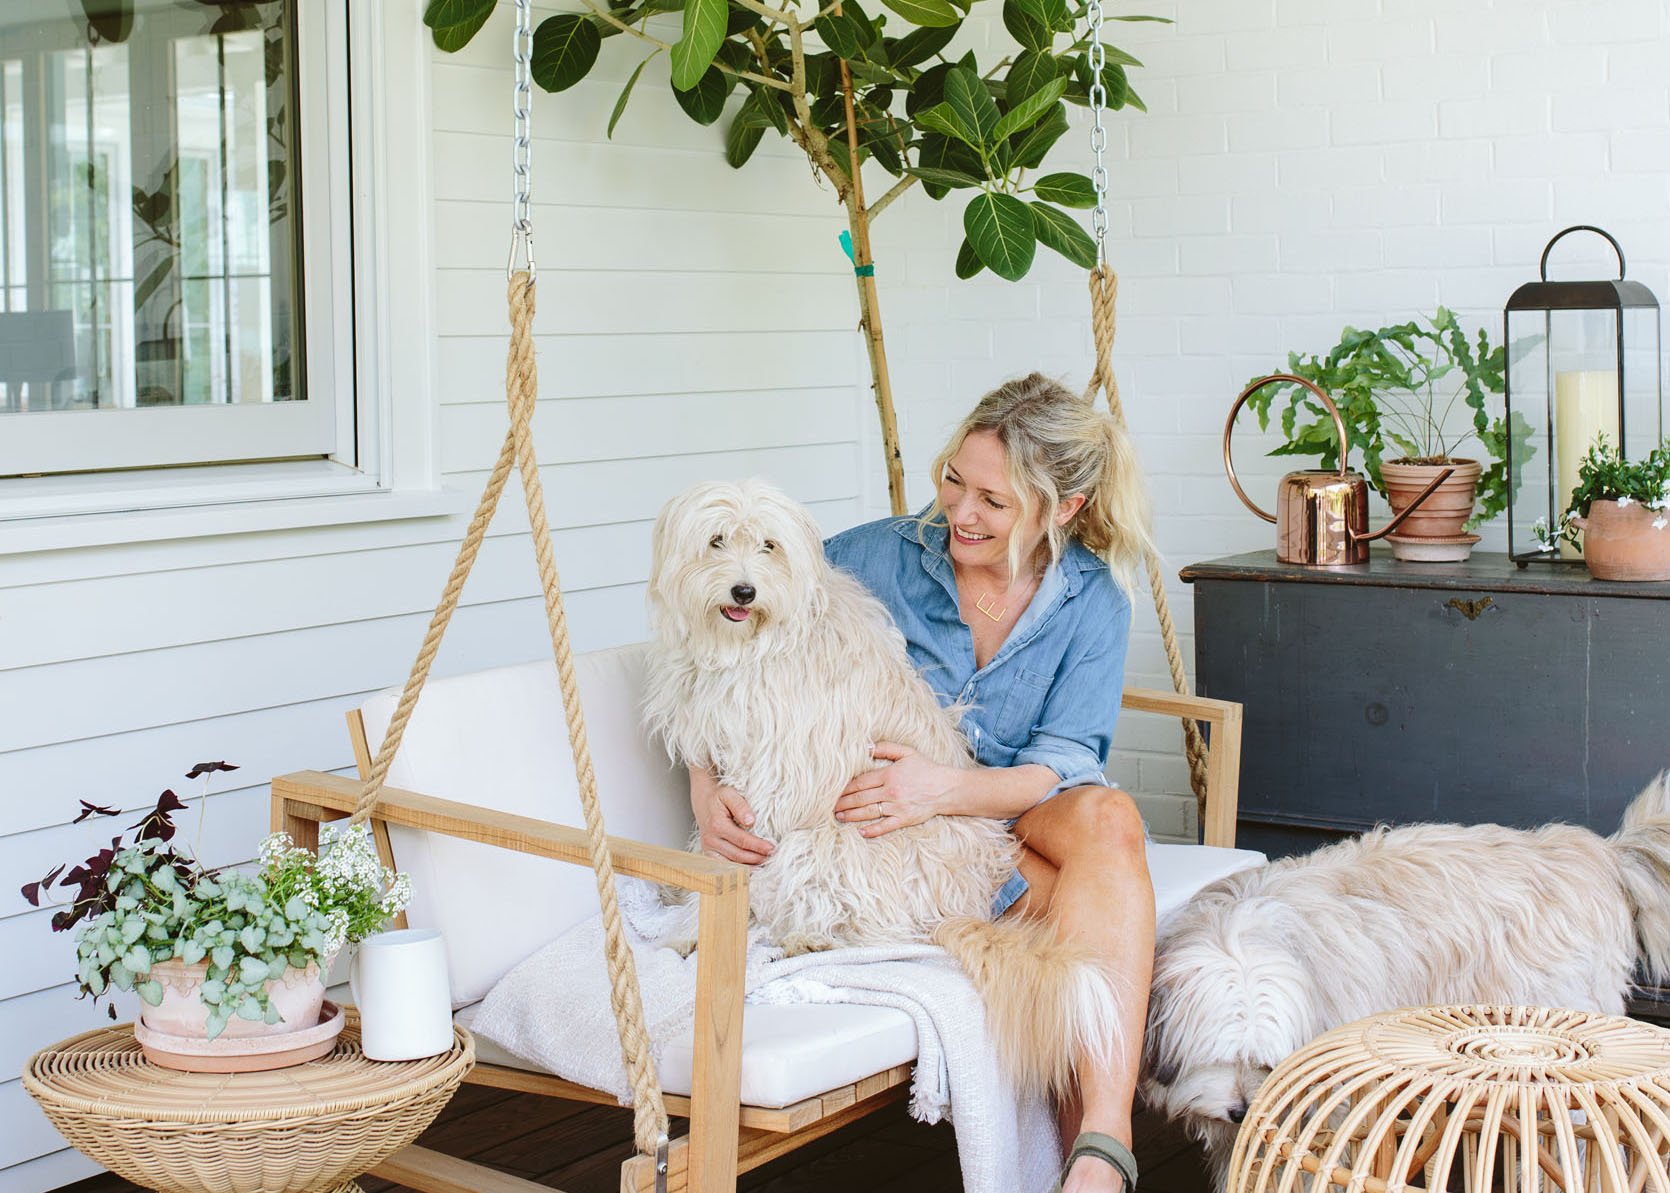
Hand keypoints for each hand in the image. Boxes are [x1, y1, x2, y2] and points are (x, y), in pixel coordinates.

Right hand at [692, 776, 773, 864]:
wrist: (703, 801)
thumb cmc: (718, 797)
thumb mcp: (729, 794)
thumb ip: (740, 806)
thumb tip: (751, 821)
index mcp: (717, 825)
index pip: (742, 840)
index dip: (758, 846)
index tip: (772, 848)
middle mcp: (711, 840)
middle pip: (738, 855)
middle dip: (757, 858)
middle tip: (772, 857)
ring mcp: (708, 849)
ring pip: (732, 863)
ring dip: (750, 866)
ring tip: (765, 864)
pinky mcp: (709, 854)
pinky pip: (725, 866)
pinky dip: (739, 869)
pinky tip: (752, 868)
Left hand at [834, 742, 953, 837]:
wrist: (947, 788)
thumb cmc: (926, 769)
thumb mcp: (907, 752)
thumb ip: (886, 748)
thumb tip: (866, 747)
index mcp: (889, 774)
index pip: (860, 782)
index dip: (845, 788)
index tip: (833, 791)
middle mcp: (890, 791)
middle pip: (860, 798)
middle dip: (843, 803)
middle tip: (829, 806)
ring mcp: (897, 807)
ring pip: (869, 812)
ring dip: (852, 815)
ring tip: (839, 817)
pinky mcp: (905, 819)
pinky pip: (886, 826)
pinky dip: (873, 830)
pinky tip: (861, 832)